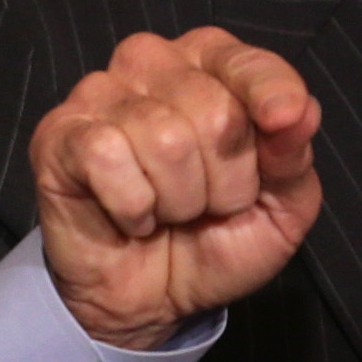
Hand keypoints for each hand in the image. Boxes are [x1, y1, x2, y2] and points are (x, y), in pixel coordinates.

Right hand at [28, 27, 322, 351]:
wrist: (149, 301)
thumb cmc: (214, 238)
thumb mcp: (279, 209)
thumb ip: (293, 157)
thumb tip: (300, 111)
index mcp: (210, 64)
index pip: (249, 62)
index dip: (272, 95)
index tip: (283, 123)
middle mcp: (153, 61)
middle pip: (216, 113)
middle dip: (224, 184)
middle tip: (204, 204)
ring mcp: (100, 90)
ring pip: (165, 139)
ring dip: (178, 202)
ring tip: (166, 210)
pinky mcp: (61, 130)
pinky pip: (111, 158)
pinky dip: (133, 207)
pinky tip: (130, 214)